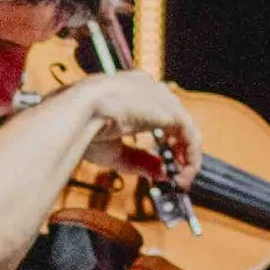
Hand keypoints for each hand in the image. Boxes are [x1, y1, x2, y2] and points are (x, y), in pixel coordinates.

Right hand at [76, 73, 203, 183]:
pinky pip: (190, 136)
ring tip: (181, 180)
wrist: (79, 110)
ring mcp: (161, 97)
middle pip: (173, 120)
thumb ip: (139, 160)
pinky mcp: (171, 110)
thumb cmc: (83, 126)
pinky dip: (191, 158)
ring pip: (185, 129)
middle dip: (176, 150)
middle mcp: (148, 89)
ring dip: (186, 157)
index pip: (155, 113)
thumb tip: (161, 173)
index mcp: (129, 90)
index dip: (162, 140)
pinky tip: (184, 175)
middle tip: (175, 175)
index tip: (160, 162)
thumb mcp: (114, 150)